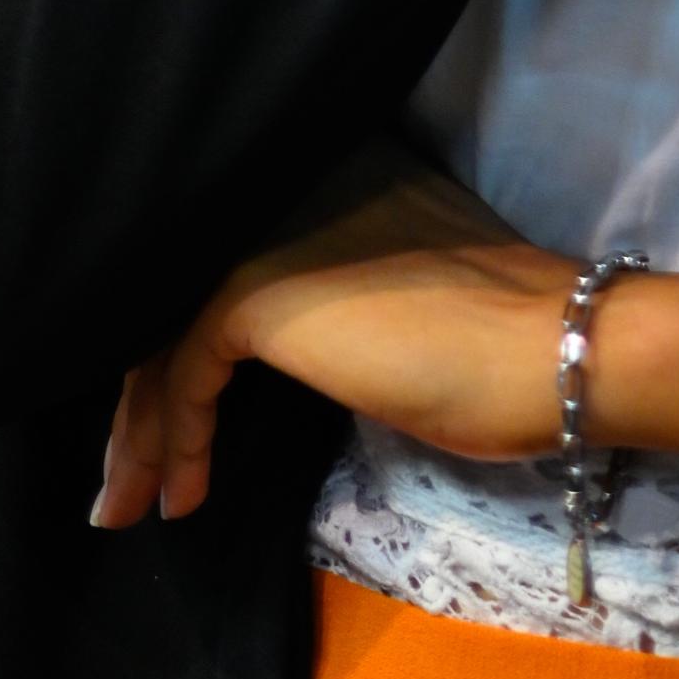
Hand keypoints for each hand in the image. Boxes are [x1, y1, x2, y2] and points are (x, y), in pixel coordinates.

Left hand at [92, 150, 678, 524]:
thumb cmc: (501, 342)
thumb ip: (334, 289)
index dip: (179, 338)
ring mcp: (268, 233)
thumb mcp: (399, 294)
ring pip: (164, 332)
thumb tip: (278, 336)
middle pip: (176, 293)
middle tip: (128, 480)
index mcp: (326, 174)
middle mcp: (287, 186)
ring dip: (142, 429)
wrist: (549, 347)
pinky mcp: (258, 288)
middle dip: (143, 396)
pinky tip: (183, 491)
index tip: (168, 419)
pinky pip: (183, 369)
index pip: (218, 254)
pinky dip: (172, 436)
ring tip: (130, 503)